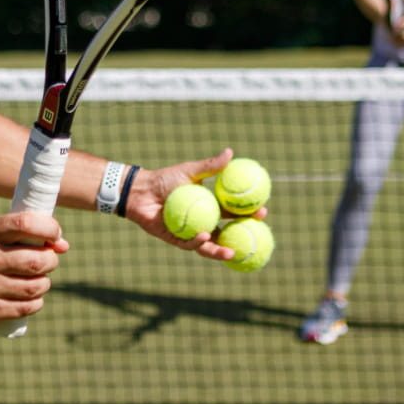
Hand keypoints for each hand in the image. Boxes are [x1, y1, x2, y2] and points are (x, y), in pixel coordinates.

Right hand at [0, 211, 68, 329]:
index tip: (55, 235)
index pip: (26, 224)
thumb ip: (30, 235)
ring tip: (39, 280)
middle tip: (48, 261)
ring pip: (34, 287)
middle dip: (51, 261)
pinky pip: (26, 307)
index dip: (49, 228)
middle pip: (36, 261)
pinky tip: (31, 297)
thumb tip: (63, 245)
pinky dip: (36, 302)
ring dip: (44, 283)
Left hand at [121, 148, 269, 262]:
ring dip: (221, 251)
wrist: (141, 190)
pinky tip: (205, 236)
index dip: (249, 215)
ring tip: (232, 251)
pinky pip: (188, 244)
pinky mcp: (175, 239)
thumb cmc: (165, 179)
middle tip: (254, 233)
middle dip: (241, 237)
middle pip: (226, 233)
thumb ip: (210, 165)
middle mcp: (202, 221)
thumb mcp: (190, 171)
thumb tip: (230, 152)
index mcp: (209, 207)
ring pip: (209, 245)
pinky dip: (198, 241)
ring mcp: (189, 232)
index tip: (263, 211)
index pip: (234, 213)